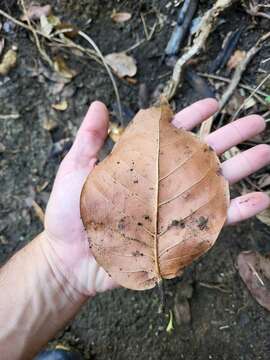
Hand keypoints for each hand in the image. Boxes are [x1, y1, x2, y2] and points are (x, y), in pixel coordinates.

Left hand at [43, 99, 269, 297]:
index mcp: (141, 163)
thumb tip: (99, 104)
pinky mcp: (177, 235)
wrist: (69, 259)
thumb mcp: (74, 170)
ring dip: (242, 168)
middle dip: (229, 137)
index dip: (192, 117)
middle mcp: (162, 182)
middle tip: (256, 122)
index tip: (212, 104)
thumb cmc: (68, 214)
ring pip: (213, 184)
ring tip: (266, 152)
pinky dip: (237, 211)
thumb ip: (89, 140)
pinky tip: (261, 199)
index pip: (171, 134)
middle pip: (200, 155)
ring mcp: (172, 208)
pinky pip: (212, 222)